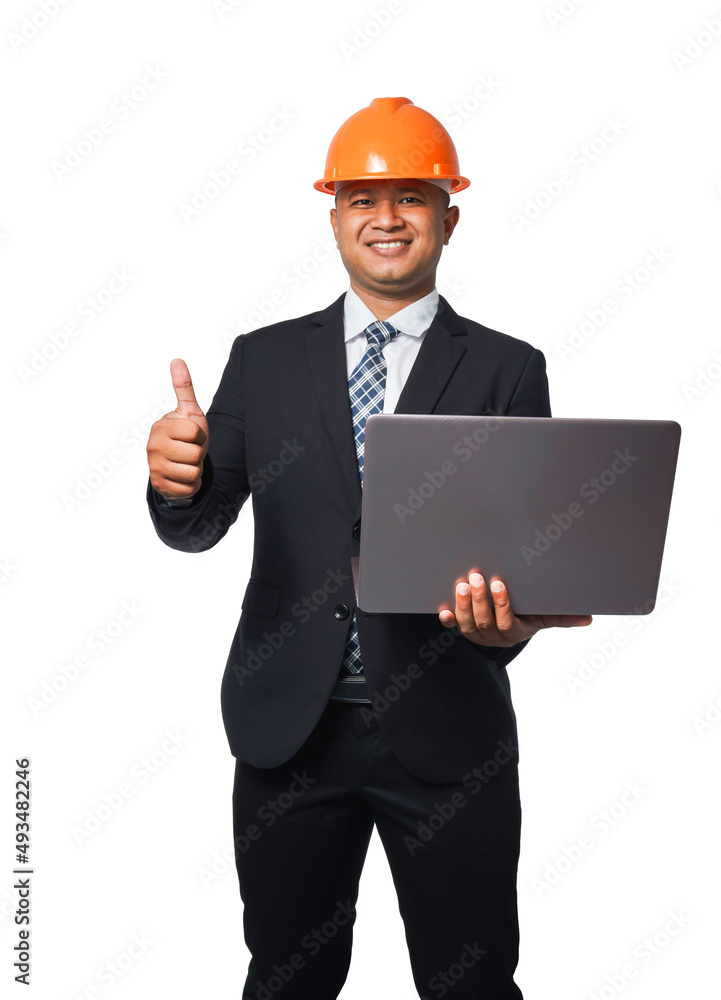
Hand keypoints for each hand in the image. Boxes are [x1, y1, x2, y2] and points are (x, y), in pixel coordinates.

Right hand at [146, 358, 209, 500]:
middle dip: (198, 454)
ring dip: (196, 470)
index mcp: (161, 427)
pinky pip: (189, 488)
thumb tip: (177, 360)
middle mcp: (153, 447)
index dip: (200, 436)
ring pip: (193, 472)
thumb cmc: (185, 436)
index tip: (191, 436)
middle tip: (189, 451)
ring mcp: (154, 467)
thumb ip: (184, 388)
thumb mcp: (188, 412)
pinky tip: (182, 477)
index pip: (195, 433)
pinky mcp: (160, 486)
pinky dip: (191, 485)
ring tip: (186, 463)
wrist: (177, 464)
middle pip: (195, 454)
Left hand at [438, 569, 591, 646]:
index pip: (507, 622)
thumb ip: (563, 616)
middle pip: (483, 623)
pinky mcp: (463, 628)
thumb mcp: (545, 615)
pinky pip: (453, 627)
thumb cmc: (529, 615)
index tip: (498, 584)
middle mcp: (494, 636)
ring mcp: (477, 634)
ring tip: (461, 584)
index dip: (501, 605)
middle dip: (478, 600)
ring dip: (463, 605)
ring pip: (467, 625)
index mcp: (515, 631)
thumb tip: (589, 619)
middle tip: (475, 577)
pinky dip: (447, 619)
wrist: (510, 625)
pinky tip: (443, 609)